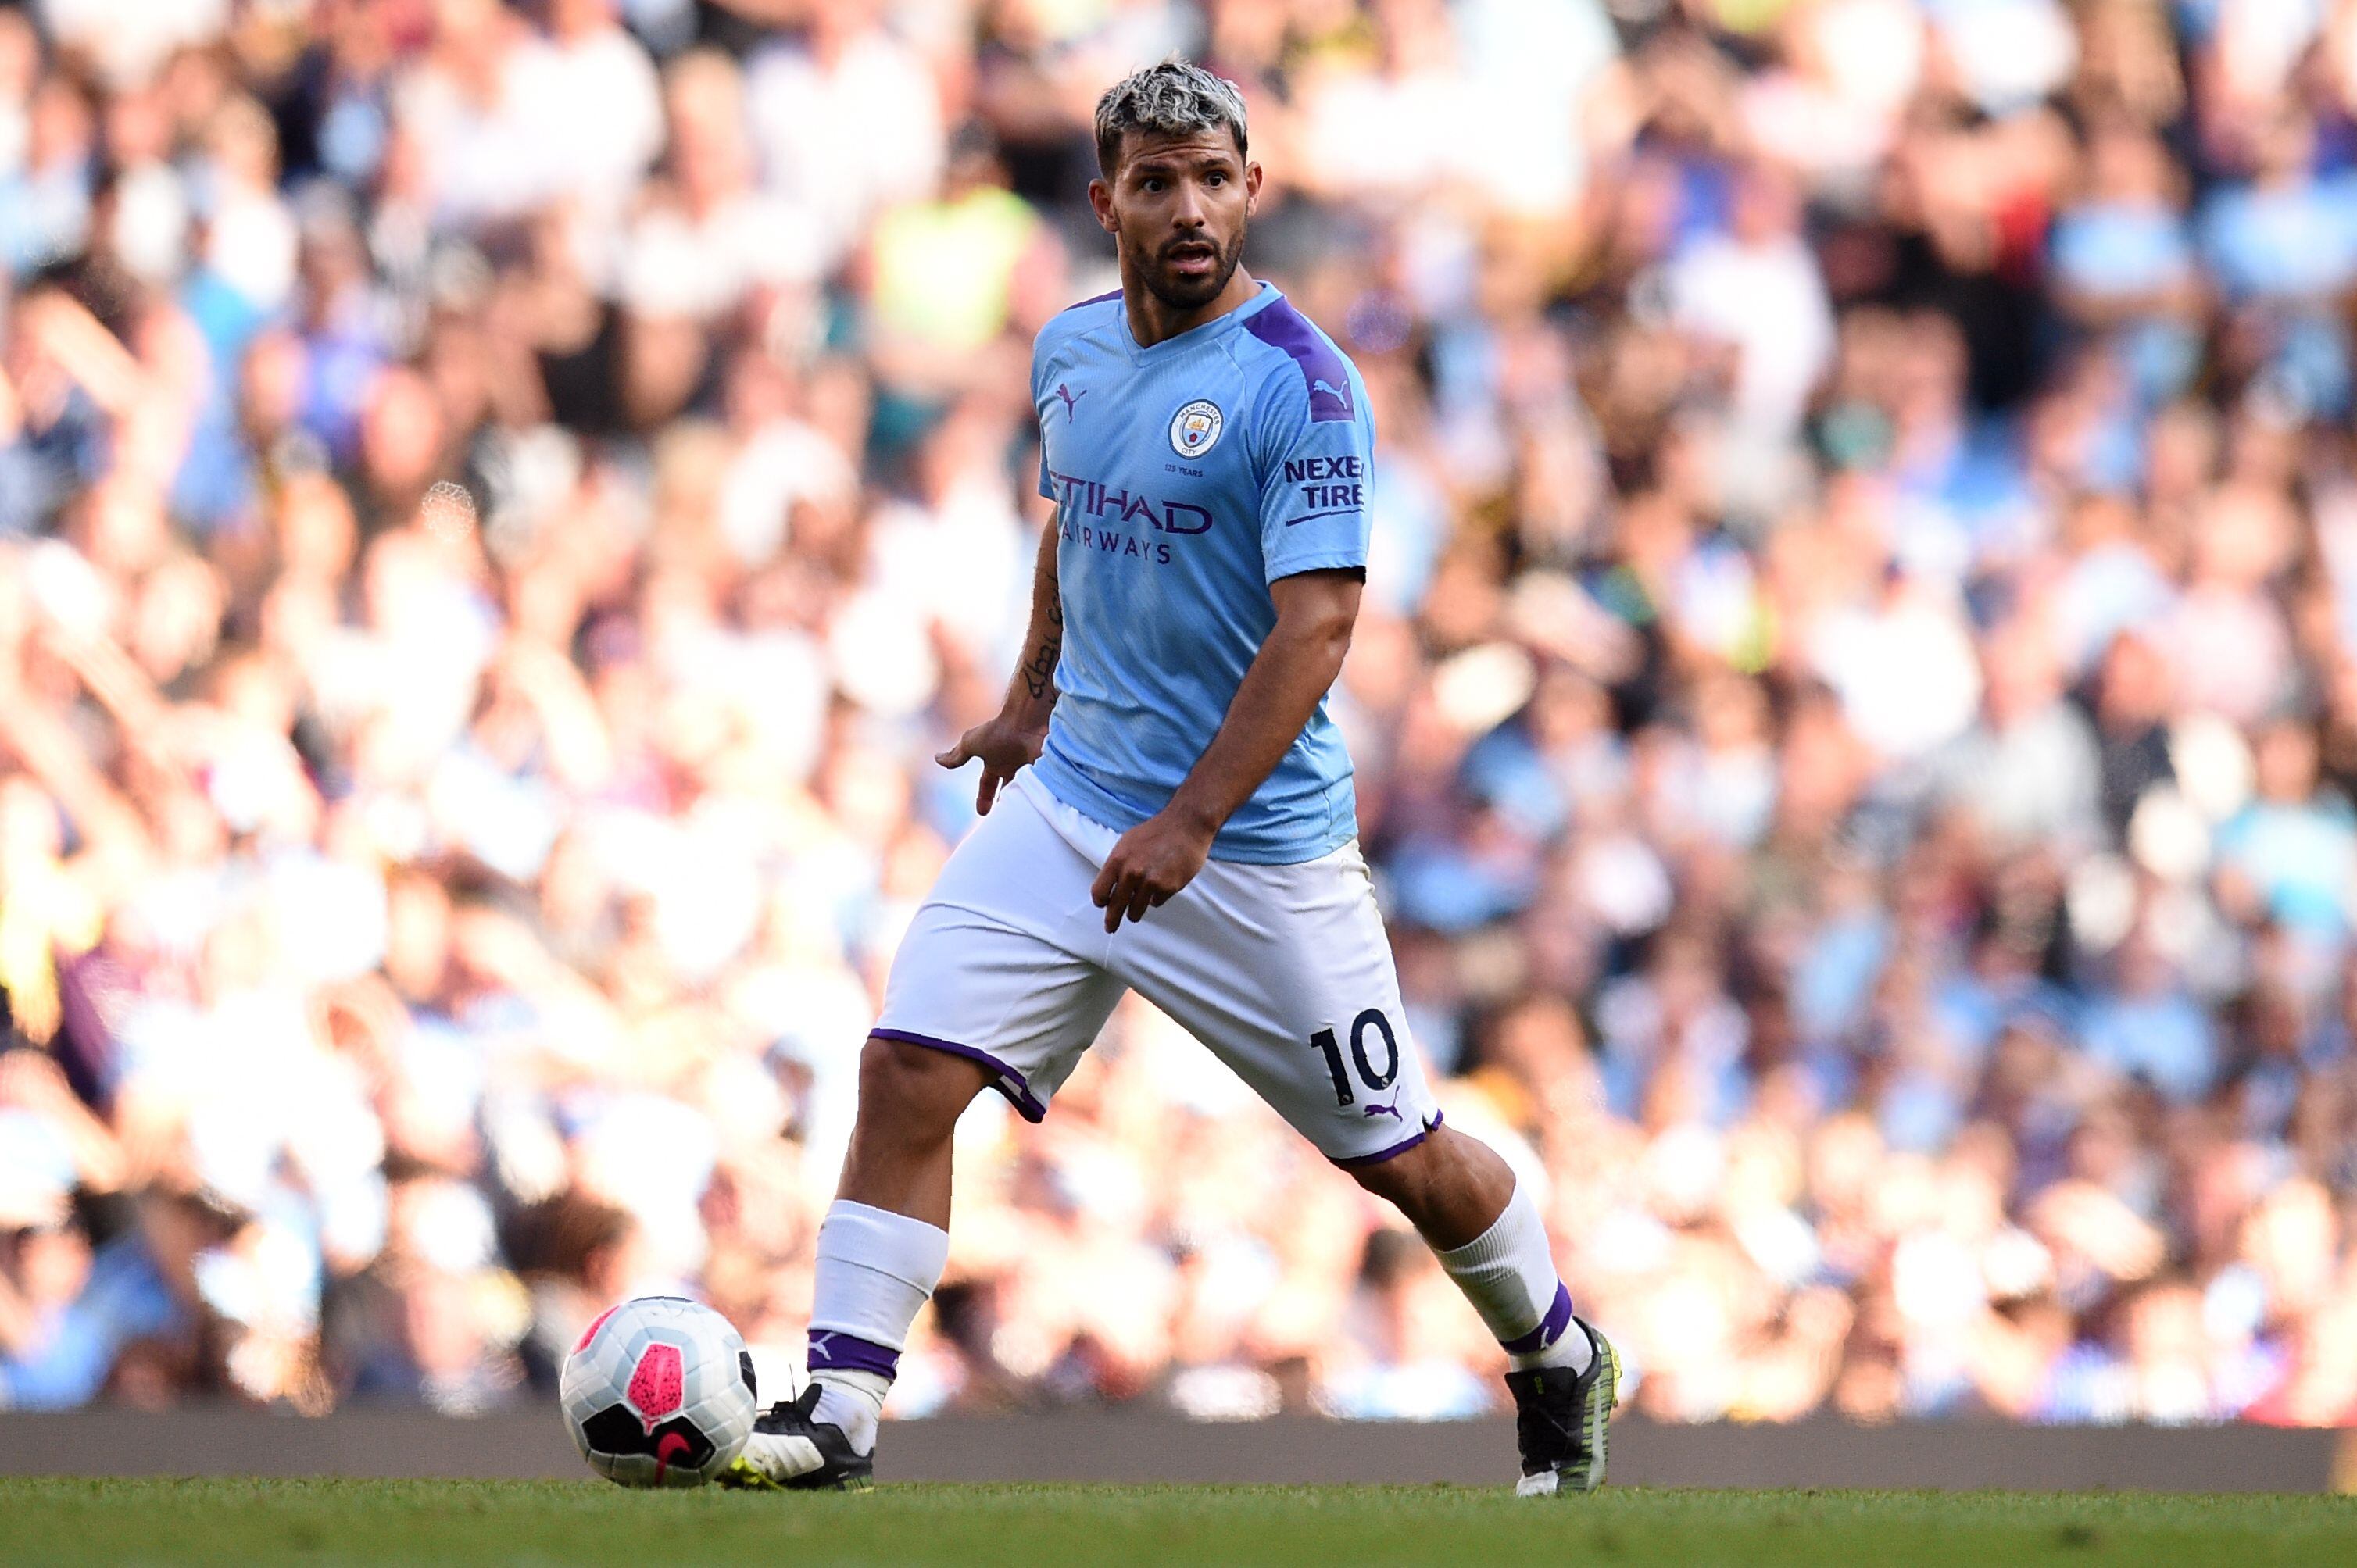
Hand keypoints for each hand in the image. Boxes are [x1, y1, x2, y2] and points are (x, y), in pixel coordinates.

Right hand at [936, 714, 1046, 813]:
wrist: (1026, 723)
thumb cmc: (997, 732)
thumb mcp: (972, 744)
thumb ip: (956, 755)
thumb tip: (937, 759)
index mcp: (995, 761)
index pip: (988, 783)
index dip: (984, 797)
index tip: (982, 813)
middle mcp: (1013, 765)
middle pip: (1009, 790)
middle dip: (1005, 804)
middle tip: (1003, 822)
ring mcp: (1029, 768)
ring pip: (1025, 792)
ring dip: (1022, 804)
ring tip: (1020, 821)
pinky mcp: (1044, 773)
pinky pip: (1041, 791)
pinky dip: (1038, 801)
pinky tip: (1036, 816)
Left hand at [1091, 809, 1213, 931]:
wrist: (1186, 825)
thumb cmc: (1157, 831)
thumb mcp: (1128, 842)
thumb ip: (1119, 864)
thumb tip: (1112, 884)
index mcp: (1118, 860)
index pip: (1099, 891)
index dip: (1100, 901)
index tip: (1103, 905)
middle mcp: (1131, 873)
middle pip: (1115, 906)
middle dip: (1112, 920)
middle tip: (1110, 928)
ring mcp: (1150, 882)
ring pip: (1136, 910)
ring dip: (1135, 913)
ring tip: (1136, 913)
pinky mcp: (1168, 888)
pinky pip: (1156, 902)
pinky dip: (1157, 897)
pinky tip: (1162, 884)